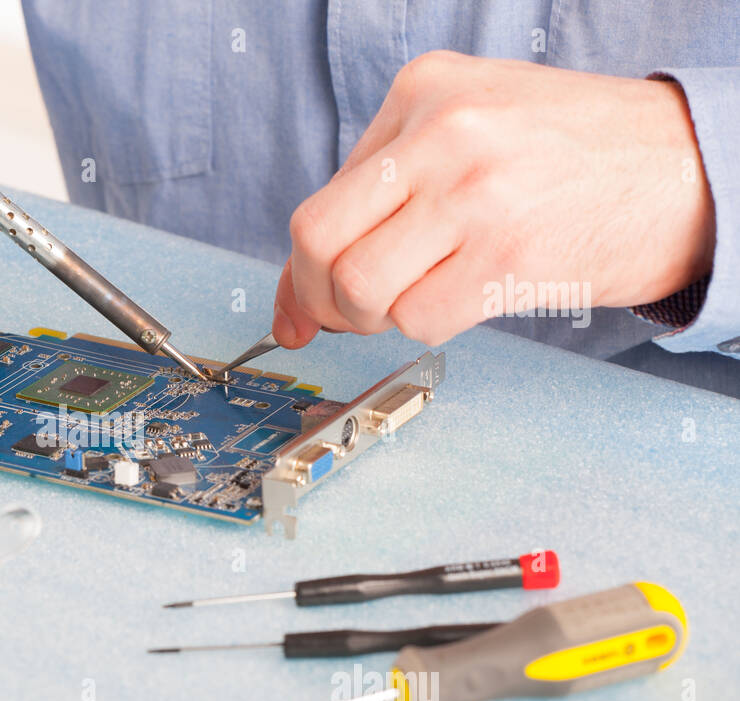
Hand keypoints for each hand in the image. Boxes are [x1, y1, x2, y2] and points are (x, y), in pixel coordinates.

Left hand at [273, 51, 716, 347]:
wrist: (687, 168)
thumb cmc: (572, 154)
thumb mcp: (468, 128)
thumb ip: (383, 191)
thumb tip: (297, 293)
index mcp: (422, 91)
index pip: (320, 199)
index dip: (300, 270)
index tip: (301, 306)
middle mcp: (442, 133)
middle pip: (319, 242)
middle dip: (318, 297)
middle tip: (343, 315)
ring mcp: (475, 193)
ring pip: (358, 287)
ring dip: (368, 318)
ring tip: (408, 303)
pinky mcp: (507, 254)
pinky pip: (417, 318)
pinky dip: (422, 326)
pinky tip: (457, 302)